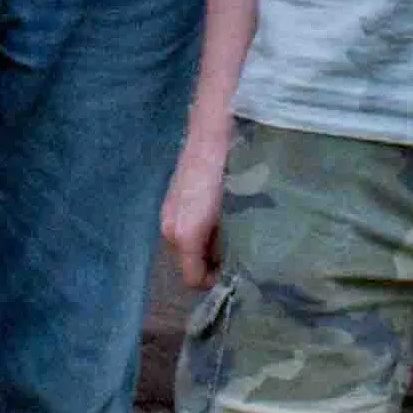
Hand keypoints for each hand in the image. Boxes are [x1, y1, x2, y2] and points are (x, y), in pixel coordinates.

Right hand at [156, 118, 228, 294]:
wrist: (214, 130)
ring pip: (189, 244)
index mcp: (184, 235)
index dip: (217, 283)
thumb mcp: (237, 215)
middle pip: (190, 262)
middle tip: (244, 253)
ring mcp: (168, 212)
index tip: (241, 276)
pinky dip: (204, 227)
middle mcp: (169, 228)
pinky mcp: (172, 199)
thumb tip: (240, 267)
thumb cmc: (230, 173)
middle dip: (215, 262)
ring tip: (238, 230)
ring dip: (210, 244)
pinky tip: (224, 211)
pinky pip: (187, 226)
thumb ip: (233, 246)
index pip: (194, 280)